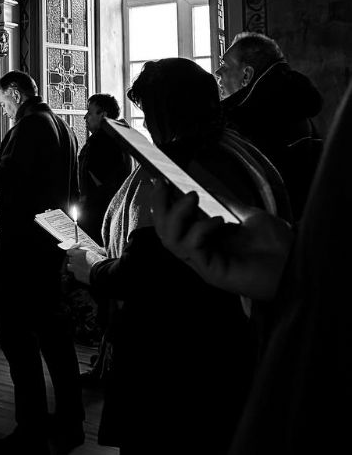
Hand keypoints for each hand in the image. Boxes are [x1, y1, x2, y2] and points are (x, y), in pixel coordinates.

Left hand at [65, 245, 103, 284]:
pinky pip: (75, 273)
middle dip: (74, 259)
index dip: (72, 252)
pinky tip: (83, 271)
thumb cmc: (95, 260)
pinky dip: (78, 272)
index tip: (75, 253)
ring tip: (80, 266)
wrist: (98, 271)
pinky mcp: (77, 276)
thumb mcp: (89, 249)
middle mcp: (73, 261)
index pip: (69, 252)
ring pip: (70, 266)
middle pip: (70, 259)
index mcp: (76, 253)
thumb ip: (82, 245)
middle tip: (80, 260)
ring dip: (73, 266)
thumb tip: (78, 244)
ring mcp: (74, 269)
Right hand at [152, 181, 292, 300]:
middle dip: (159, 206)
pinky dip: (200, 229)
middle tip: (165, 186)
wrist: (296, 264)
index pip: (170, 222)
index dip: (161, 202)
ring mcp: (203, 263)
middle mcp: (199, 252)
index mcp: (205, 239)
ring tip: (192, 197)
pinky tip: (218, 220)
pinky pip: (192, 249)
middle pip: (163, 231)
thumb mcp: (246, 214)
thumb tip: (201, 186)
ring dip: (176, 215)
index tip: (160, 181)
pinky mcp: (211, 273)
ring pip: (171, 241)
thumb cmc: (276, 245)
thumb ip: (223, 203)